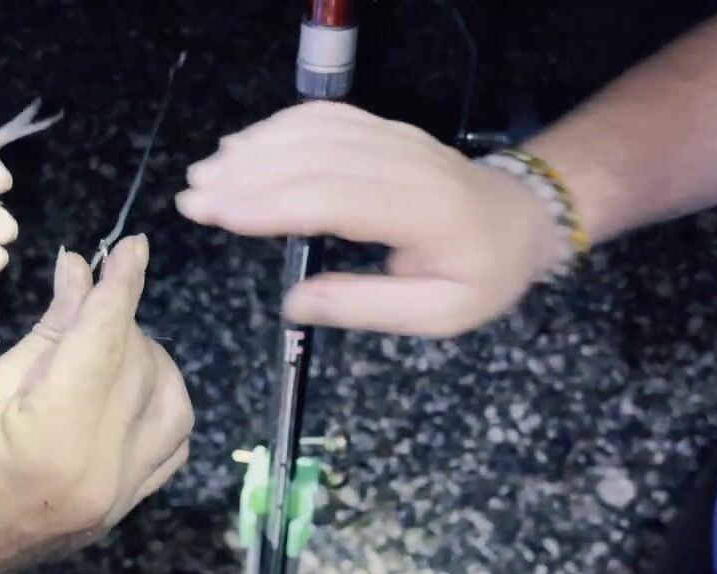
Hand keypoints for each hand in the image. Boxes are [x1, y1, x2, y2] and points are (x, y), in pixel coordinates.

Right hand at [0, 235, 193, 573]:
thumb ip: (49, 331)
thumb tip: (82, 270)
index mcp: (53, 434)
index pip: (106, 339)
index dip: (121, 285)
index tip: (134, 247)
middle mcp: (100, 469)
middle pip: (141, 368)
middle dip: (123, 323)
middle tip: (92, 302)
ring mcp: (120, 497)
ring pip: (173, 406)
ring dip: (152, 365)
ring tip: (111, 348)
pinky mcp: (126, 509)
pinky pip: (171, 447)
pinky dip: (160, 407)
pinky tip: (129, 390)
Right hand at [175, 101, 560, 337]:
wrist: (522, 218)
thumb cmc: (481, 272)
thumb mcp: (439, 313)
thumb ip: (366, 307)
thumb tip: (294, 304)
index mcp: (421, 212)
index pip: (333, 198)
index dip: (270, 205)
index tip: (219, 216)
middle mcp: (403, 163)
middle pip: (313, 158)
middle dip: (245, 177)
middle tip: (193, 200)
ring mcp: (392, 138)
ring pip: (313, 132)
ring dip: (253, 150)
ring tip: (207, 177)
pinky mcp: (382, 129)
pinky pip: (324, 117)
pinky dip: (277, 129)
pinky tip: (243, 148)